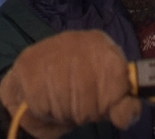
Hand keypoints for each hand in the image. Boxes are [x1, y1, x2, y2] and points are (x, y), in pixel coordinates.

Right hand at [0, 30, 141, 138]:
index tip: (99, 108)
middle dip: (83, 110)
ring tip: (61, 106)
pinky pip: (41, 101)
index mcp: (102, 45)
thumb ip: (121, 106)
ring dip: (62, 112)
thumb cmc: (77, 95)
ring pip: (63, 98)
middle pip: (87, 91)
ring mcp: (51, 47)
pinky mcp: (28, 62)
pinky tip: (44, 103)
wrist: (32, 90)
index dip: (105, 102)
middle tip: (77, 110)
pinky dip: (43, 111)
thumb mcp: (106, 101)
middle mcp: (77, 39)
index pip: (114, 76)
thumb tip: (126, 115)